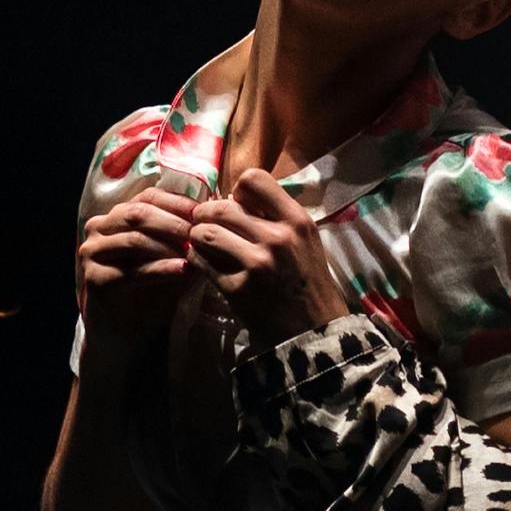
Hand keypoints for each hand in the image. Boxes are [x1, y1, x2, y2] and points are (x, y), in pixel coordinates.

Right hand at [76, 188, 205, 346]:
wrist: (125, 335)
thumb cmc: (150, 293)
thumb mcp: (170, 259)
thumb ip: (184, 238)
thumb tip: (215, 216)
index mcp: (116, 216)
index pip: (148, 196)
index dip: (178, 203)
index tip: (205, 214)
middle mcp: (99, 229)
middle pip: (138, 213)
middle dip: (174, 223)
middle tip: (201, 233)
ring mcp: (92, 253)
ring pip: (134, 239)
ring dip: (168, 245)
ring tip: (195, 252)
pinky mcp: (93, 279)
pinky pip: (131, 270)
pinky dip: (160, 269)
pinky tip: (182, 271)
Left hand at [188, 169, 349, 339]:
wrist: (313, 331)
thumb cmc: (307, 282)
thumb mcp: (305, 240)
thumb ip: (276, 216)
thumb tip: (234, 197)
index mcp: (297, 221)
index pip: (254, 179)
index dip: (237, 189)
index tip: (236, 204)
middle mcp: (277, 238)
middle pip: (221, 207)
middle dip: (206, 213)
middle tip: (204, 222)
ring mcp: (256, 264)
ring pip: (205, 233)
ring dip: (197, 236)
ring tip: (203, 242)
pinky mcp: (237, 289)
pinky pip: (201, 262)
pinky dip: (197, 259)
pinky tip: (204, 263)